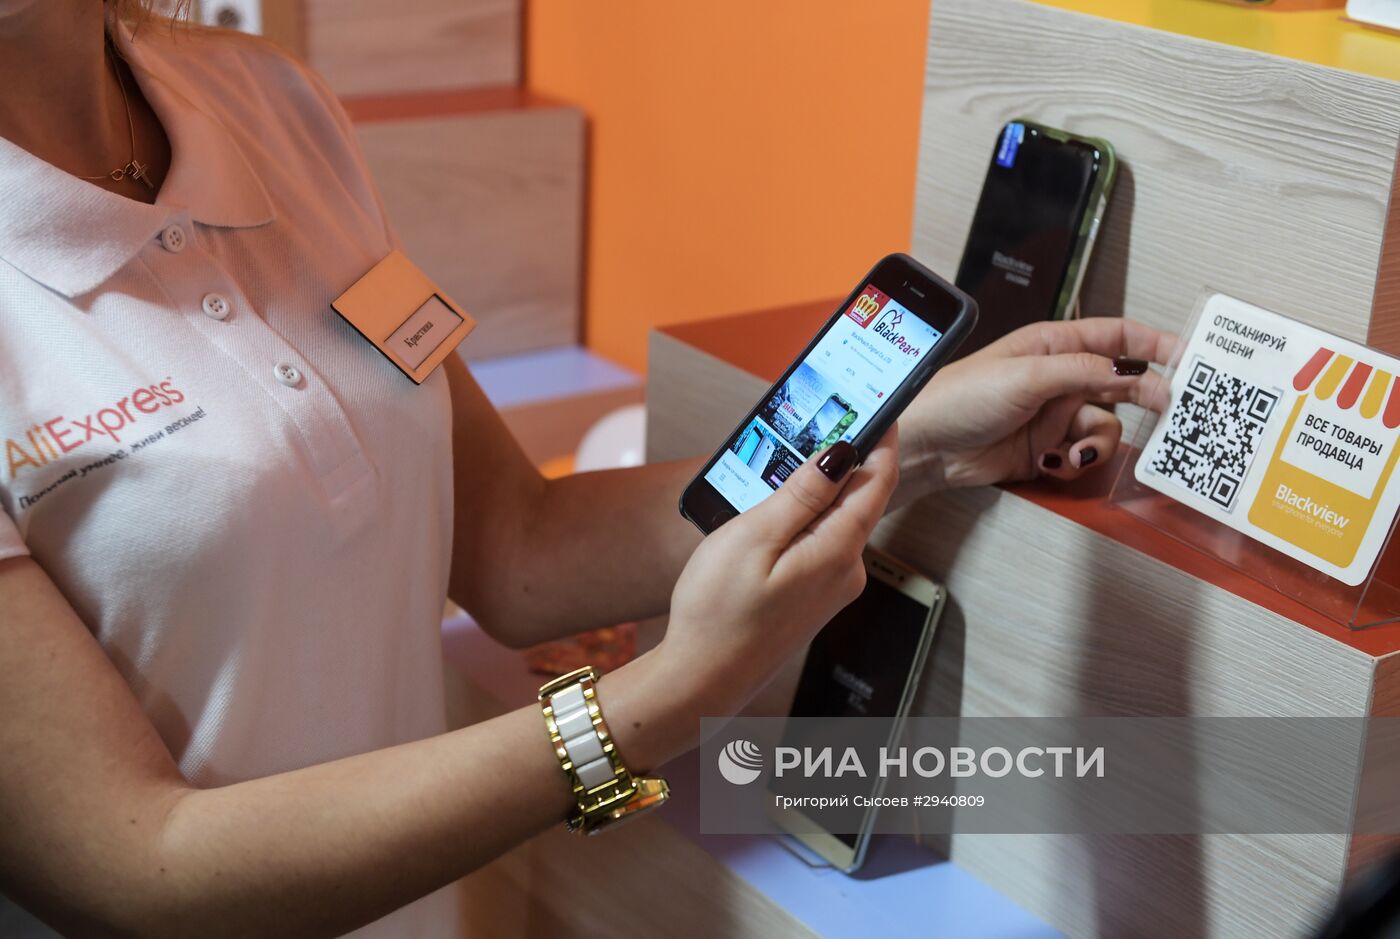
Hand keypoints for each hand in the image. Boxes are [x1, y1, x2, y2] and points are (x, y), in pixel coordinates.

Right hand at [657, 429, 899, 713]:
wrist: (700, 680)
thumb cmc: (718, 614)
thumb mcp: (753, 539)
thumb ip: (802, 495)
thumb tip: (842, 452)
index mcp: (837, 551)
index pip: (878, 480)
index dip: (882, 437)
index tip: (880, 401)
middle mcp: (846, 571)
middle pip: (859, 498)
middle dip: (843, 460)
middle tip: (819, 420)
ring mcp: (832, 588)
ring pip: (836, 521)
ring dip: (816, 492)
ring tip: (782, 467)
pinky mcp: (813, 598)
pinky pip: (819, 544)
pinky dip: (803, 520)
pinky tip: (771, 518)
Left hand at [900, 318, 1174, 491]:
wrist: (927, 444)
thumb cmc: (960, 395)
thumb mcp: (1026, 375)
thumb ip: (1082, 370)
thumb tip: (1130, 367)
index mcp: (1054, 344)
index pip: (1117, 336)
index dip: (1155, 344)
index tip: (1190, 356)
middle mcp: (1059, 377)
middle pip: (1121, 382)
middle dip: (1144, 397)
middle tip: (1168, 411)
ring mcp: (1054, 414)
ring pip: (1104, 426)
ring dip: (1096, 443)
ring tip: (1074, 453)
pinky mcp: (1046, 448)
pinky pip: (1082, 454)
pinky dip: (1075, 462)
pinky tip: (1051, 463)